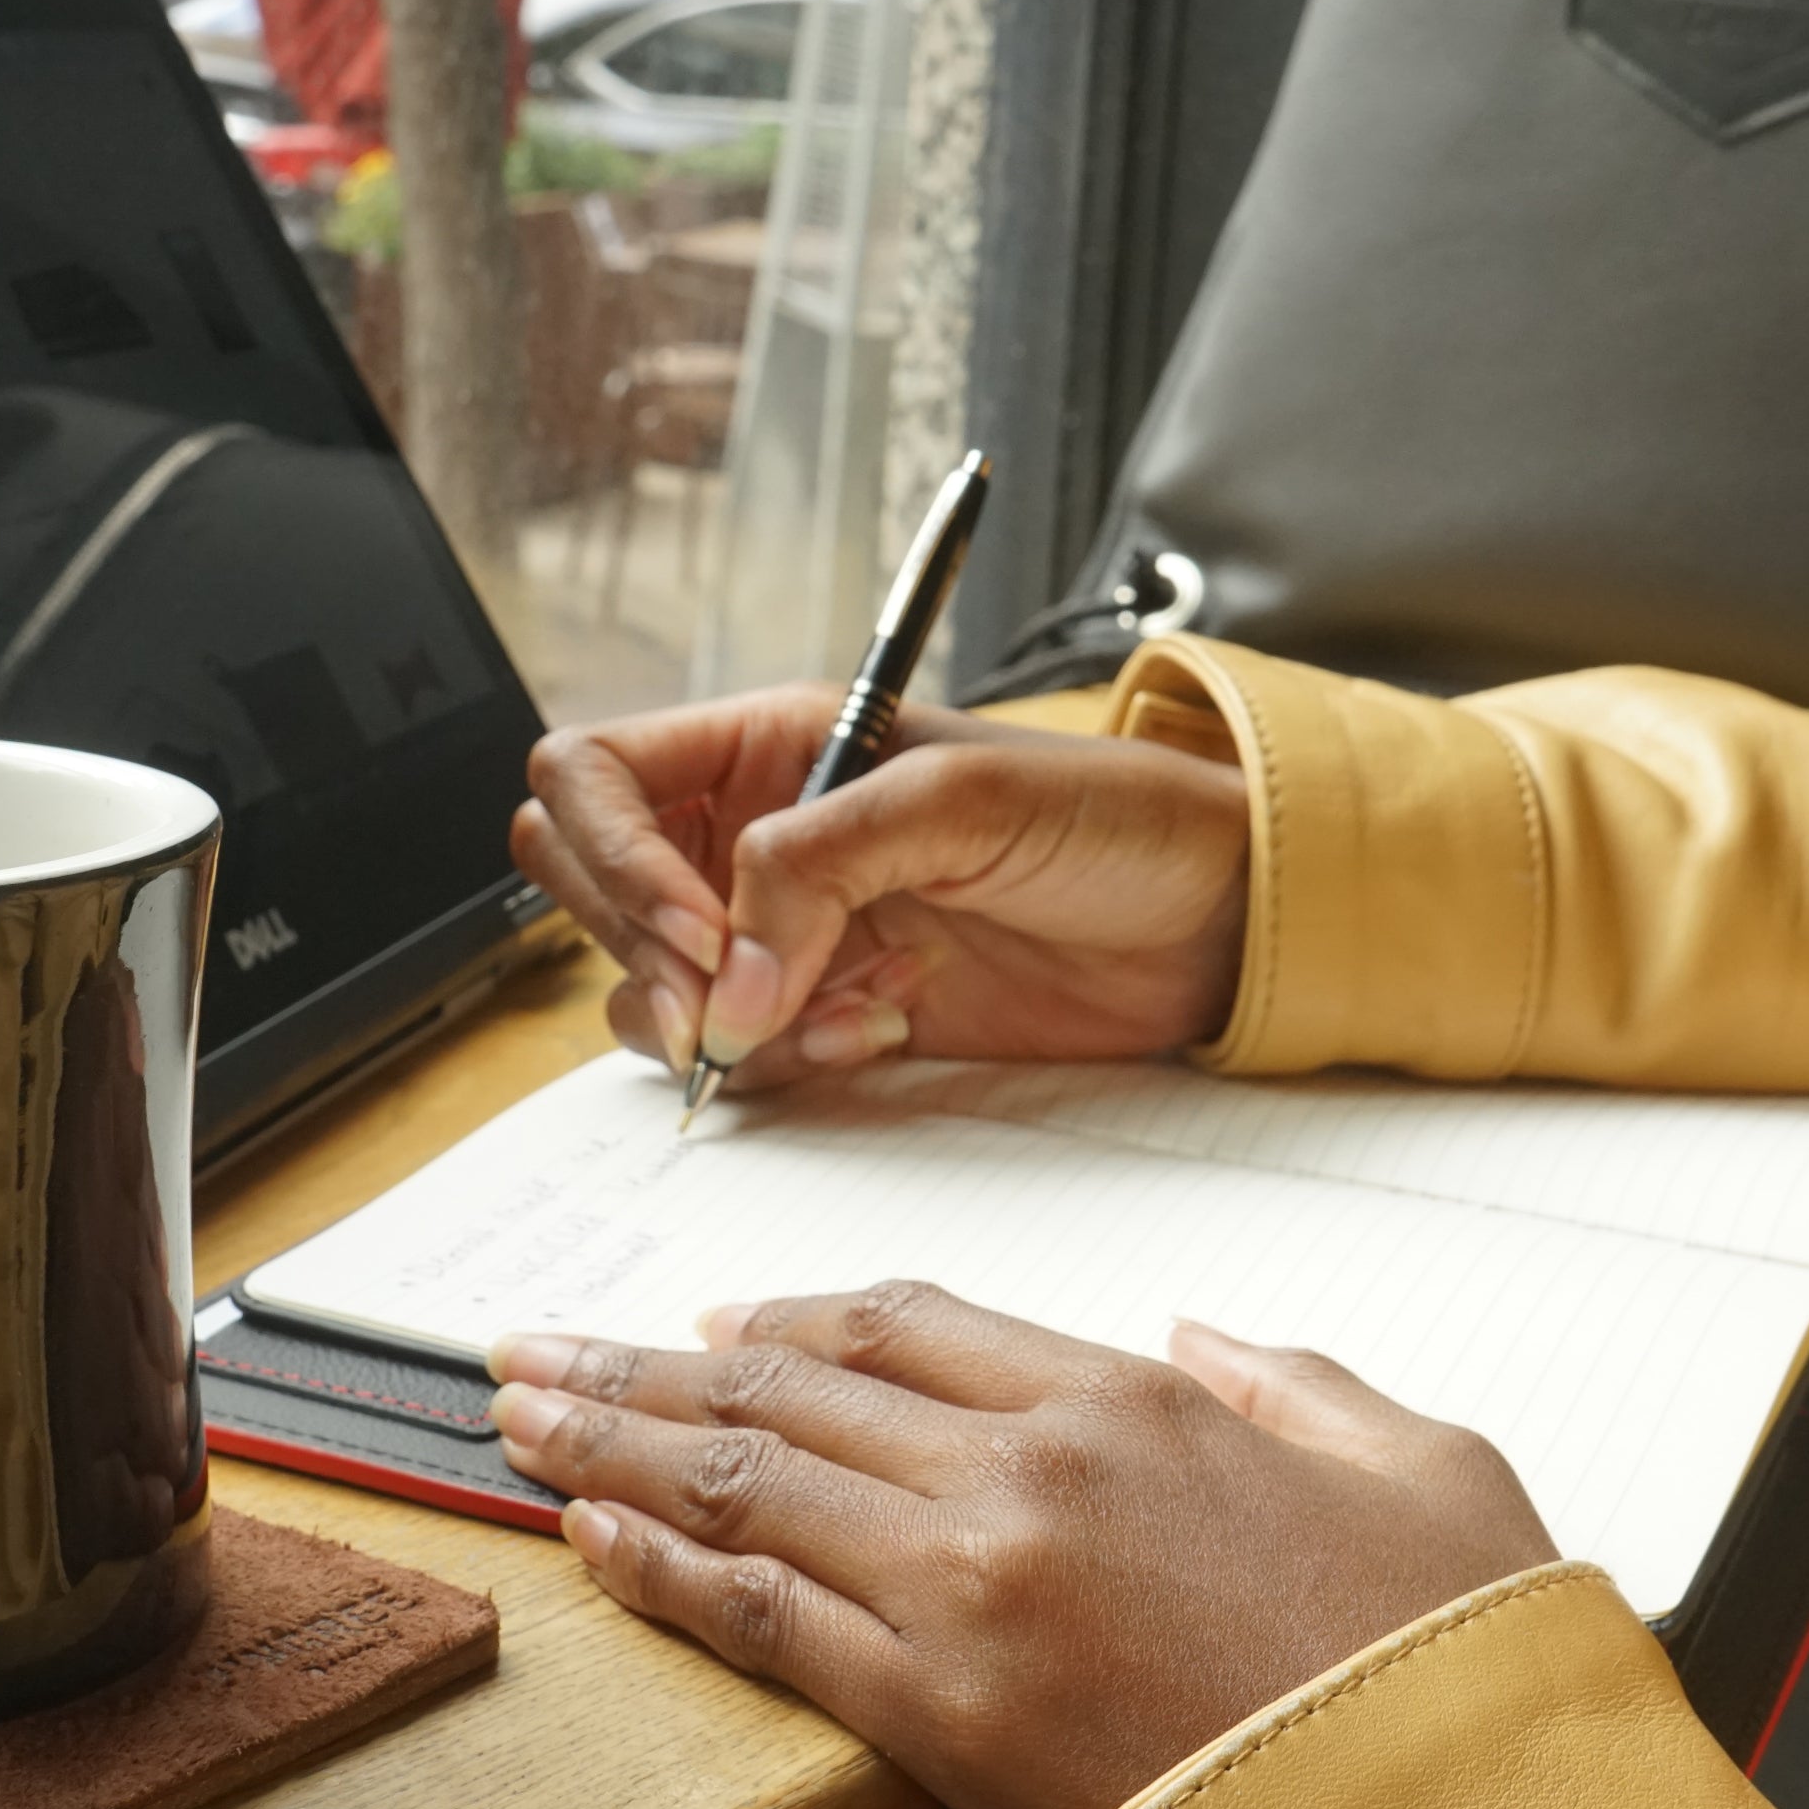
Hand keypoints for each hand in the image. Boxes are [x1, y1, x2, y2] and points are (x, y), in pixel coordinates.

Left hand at [487, 1284, 1556, 1808]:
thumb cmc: (1442, 1675)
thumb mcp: (1421, 1466)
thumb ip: (1296, 1388)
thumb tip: (1214, 1348)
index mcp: (1133, 1403)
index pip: (908, 1325)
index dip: (793, 1320)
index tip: (721, 1322)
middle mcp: (1027, 1471)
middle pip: (787, 1386)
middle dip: (644, 1364)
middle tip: (542, 1350)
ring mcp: (971, 1589)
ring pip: (745, 1480)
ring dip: (612, 1439)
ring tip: (520, 1414)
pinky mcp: (938, 1716)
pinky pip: (760, 1618)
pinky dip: (660, 1566)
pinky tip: (593, 1533)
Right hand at [509, 690, 1248, 1092]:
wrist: (1219, 922)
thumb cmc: (1115, 817)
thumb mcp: (963, 799)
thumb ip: (820, 864)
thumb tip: (723, 980)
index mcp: (767, 743)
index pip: (592, 777)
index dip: (616, 858)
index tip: (705, 932)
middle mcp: (755, 833)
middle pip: (589, 886)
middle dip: (646, 957)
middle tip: (733, 1008)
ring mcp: (783, 931)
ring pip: (651, 989)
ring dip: (729, 1022)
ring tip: (852, 1008)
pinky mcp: (825, 1016)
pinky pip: (740, 1059)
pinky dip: (789, 1065)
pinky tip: (884, 1029)